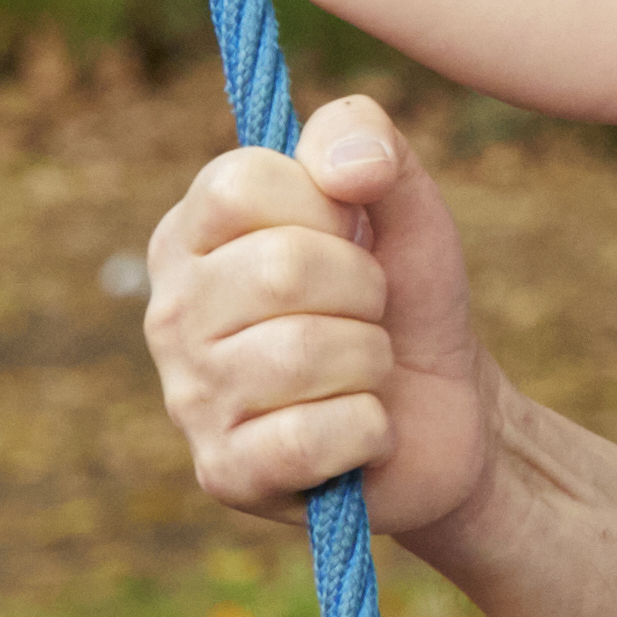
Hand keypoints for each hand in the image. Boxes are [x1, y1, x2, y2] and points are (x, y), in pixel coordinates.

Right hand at [143, 96, 504, 545]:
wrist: (445, 412)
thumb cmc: (404, 298)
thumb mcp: (404, 202)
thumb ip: (369, 141)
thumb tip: (348, 167)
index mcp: (191, 236)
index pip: (240, 184)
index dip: (327, 206)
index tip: (349, 235)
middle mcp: (170, 314)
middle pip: (280, 268)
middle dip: (365, 289)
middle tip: (369, 313)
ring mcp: (188, 399)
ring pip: (304, 353)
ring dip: (371, 361)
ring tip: (364, 371)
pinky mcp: (224, 474)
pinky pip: (312, 437)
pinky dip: (368, 432)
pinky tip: (358, 434)